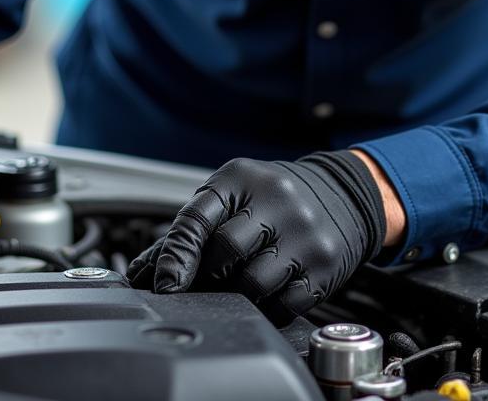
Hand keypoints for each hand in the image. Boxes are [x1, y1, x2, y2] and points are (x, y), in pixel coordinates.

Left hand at [127, 151, 385, 324]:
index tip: (163, 283)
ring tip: (240, 283)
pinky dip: (266, 308)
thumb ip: (192, 228)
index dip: (175, 255)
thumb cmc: (275, 196)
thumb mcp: (235, 193)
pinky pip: (282, 306)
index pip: (199, 217)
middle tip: (209, 280)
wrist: (344, 193)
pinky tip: (267, 292)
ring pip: (252, 284)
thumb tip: (143, 273)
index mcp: (244, 178)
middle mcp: (278, 201)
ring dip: (237, 294)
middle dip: (209, 274)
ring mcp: (304, 235)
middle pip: (225, 252)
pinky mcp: (324, 268)